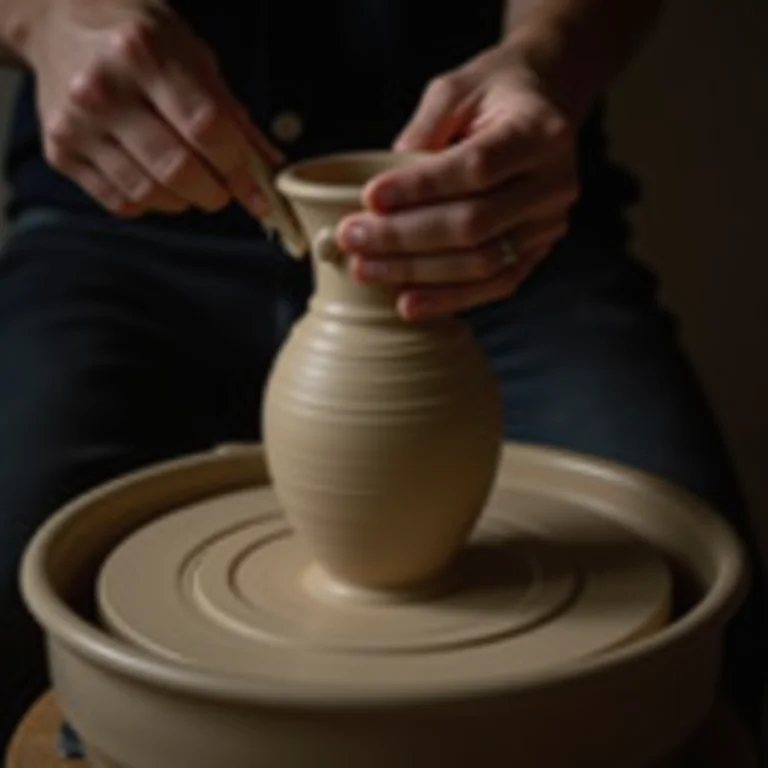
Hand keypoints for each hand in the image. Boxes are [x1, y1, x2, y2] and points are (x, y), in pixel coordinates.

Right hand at [21, 0, 280, 216]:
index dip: (239, 169)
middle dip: (214, 192)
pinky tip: (157, 181)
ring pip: (149, 193)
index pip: (205, 128)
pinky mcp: (60, 152)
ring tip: (190, 183)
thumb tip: (269, 167)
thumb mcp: (192, 55)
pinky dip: (152, 202)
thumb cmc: (138, 39)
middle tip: (223, 190)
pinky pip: (121, 201)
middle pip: (177, 169)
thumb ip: (231, 113)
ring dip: (183, 200)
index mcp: (144, 54)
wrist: (59, 21)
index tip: (258, 192)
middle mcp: (102, 89)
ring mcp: (76, 124)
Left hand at [336, 44, 579, 320]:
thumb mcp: (457, 88)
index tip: (370, 197)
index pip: (476, 168)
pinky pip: (495, 284)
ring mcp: (549, 223)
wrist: (544, 105)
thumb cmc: (494, 92)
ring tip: (367, 271)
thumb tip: (385, 184)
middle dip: (405, 237)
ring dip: (419, 273)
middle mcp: (554, 182)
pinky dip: (449, 298)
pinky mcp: (538, 249)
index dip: (421, 188)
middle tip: (353, 239)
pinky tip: (408, 303)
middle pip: (474, 224)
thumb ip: (424, 129)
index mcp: (540, 132)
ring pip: (482, 262)